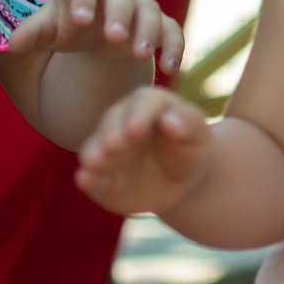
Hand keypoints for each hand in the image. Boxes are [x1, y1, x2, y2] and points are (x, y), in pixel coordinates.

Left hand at [9, 0, 184, 74]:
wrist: (94, 31)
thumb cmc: (66, 26)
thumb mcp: (47, 30)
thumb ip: (31, 33)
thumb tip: (13, 44)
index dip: (84, 1)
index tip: (80, 20)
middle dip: (120, 15)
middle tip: (114, 37)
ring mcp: (141, 8)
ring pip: (150, 13)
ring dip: (148, 32)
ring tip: (141, 55)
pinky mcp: (159, 25)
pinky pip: (172, 31)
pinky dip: (174, 46)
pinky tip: (171, 68)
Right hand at [73, 86, 212, 216]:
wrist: (181, 180)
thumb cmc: (190, 147)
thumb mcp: (198, 135)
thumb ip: (188, 123)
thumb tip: (168, 119)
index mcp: (148, 104)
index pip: (142, 103)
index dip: (139, 115)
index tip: (136, 129)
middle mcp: (120, 122)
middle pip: (112, 122)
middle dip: (112, 133)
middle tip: (115, 146)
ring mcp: (107, 150)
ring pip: (94, 148)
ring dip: (93, 154)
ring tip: (96, 162)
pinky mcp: (100, 177)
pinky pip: (89, 176)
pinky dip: (86, 178)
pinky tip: (84, 179)